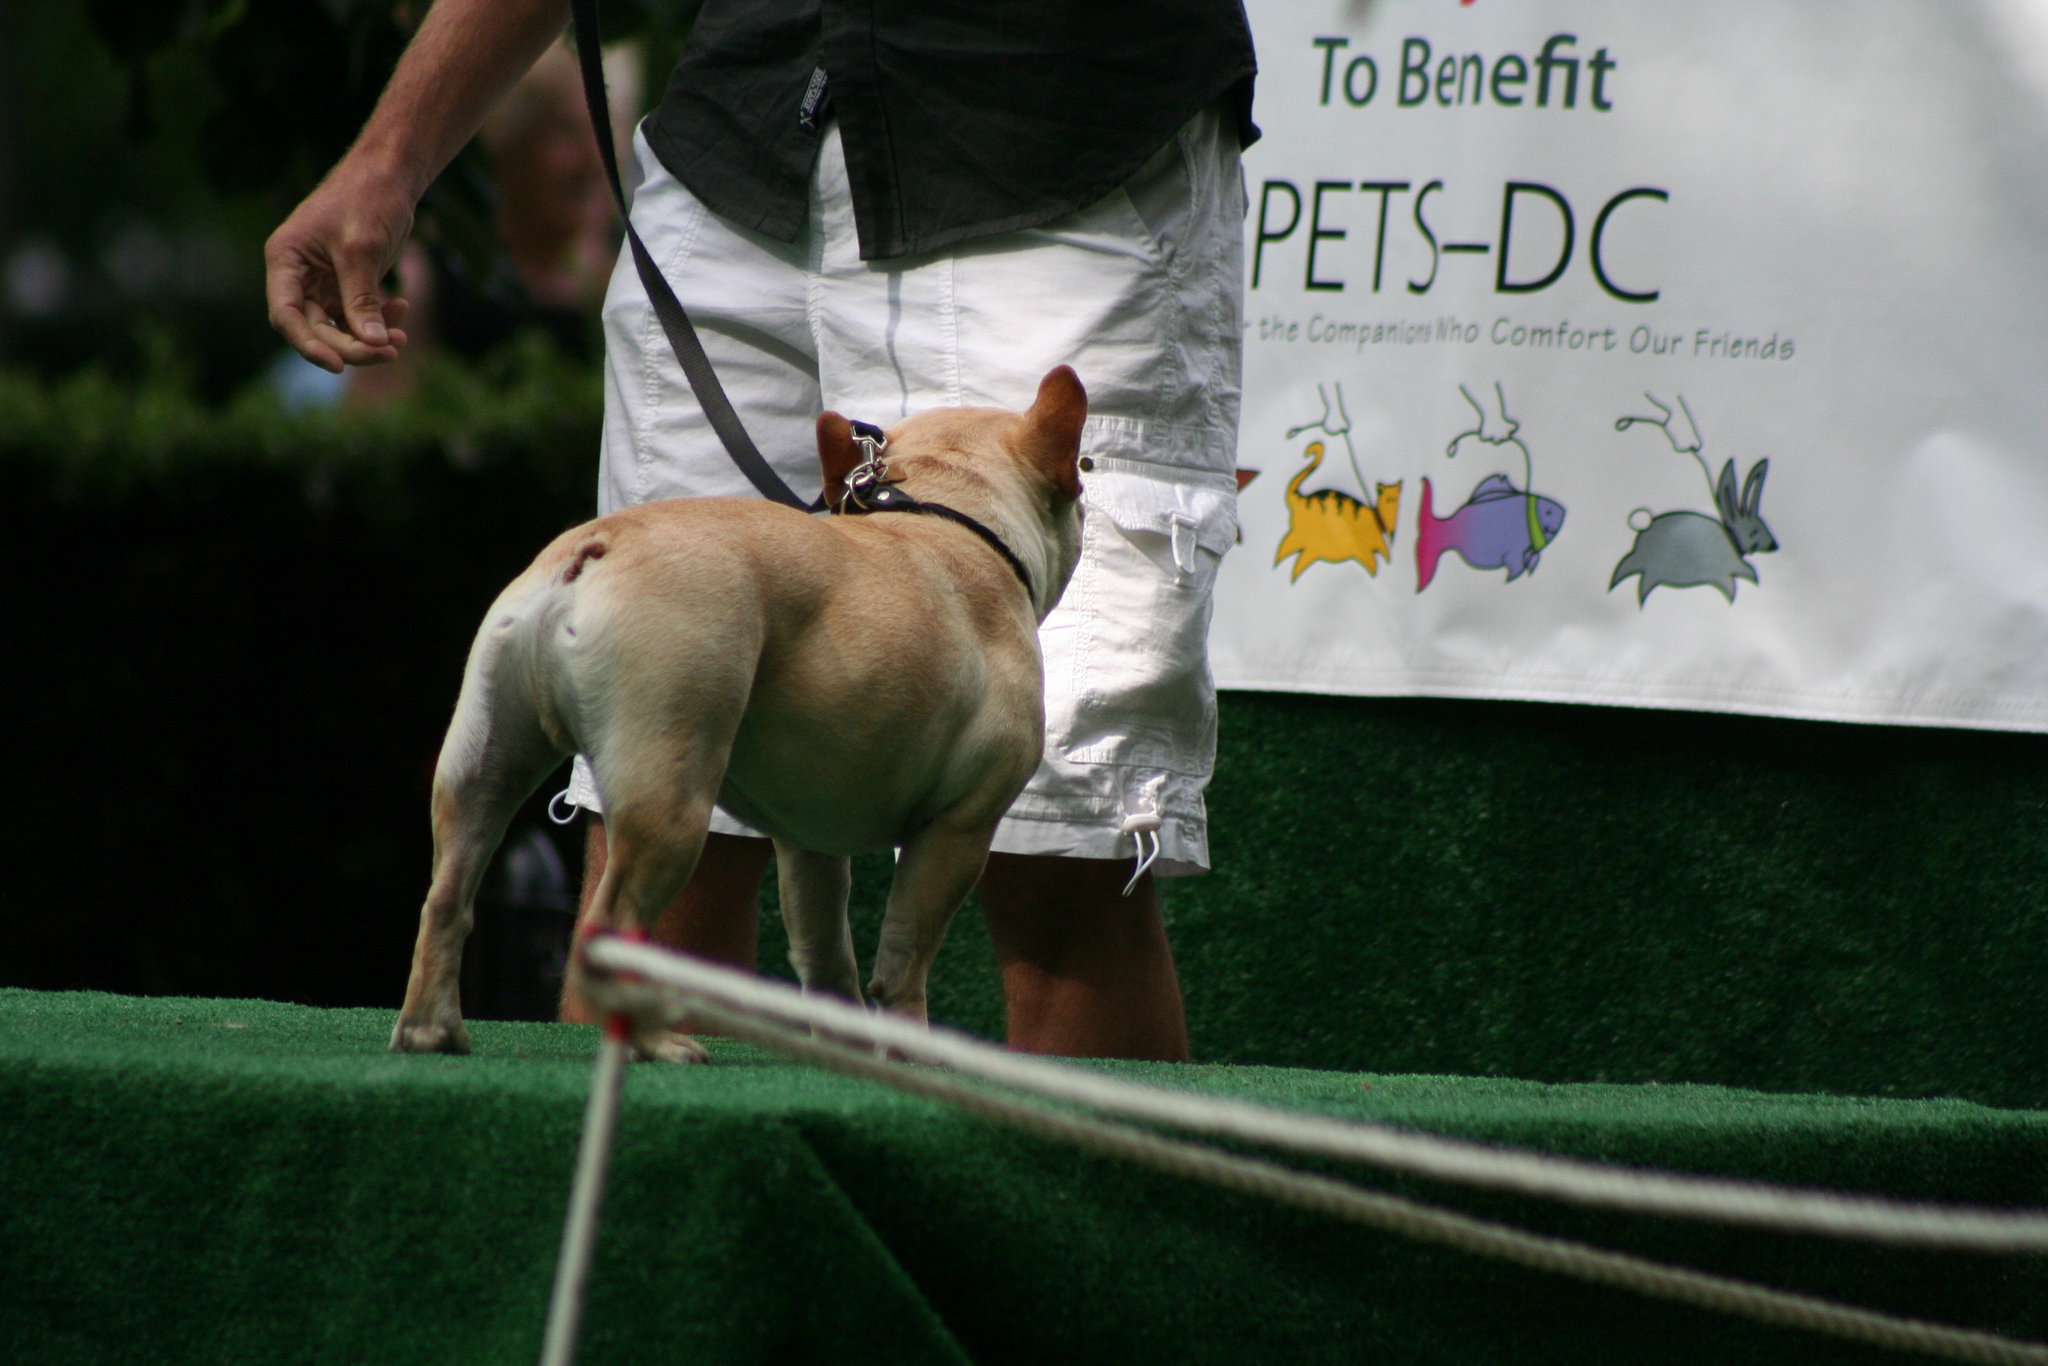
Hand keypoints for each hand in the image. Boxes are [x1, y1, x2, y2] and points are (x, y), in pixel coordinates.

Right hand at [264, 160, 416, 372]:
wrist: (390, 174)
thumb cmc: (367, 198)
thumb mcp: (362, 249)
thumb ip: (362, 297)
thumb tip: (373, 343)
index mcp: (285, 259)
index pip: (286, 314)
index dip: (308, 344)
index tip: (337, 365)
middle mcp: (298, 274)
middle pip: (315, 328)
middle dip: (351, 346)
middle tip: (390, 352)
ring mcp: (322, 281)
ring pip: (338, 328)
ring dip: (368, 339)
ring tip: (400, 339)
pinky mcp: (346, 284)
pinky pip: (357, 316)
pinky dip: (378, 321)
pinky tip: (401, 311)